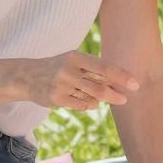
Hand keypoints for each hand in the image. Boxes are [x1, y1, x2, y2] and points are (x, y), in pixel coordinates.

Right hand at [23, 49, 138, 110]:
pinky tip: (90, 102)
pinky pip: (80, 105)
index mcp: (76, 57)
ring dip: (102, 100)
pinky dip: (89, 105)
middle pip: (99, 86)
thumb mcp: (74, 61)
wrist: (27, 76)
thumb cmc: (58, 67)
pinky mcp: (56, 99)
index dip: (121, 76)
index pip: (104, 67)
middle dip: (115, 94)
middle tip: (125, 99)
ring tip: (106, 98)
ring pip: (91, 97)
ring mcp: (61, 85)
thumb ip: (94, 69)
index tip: (135, 84)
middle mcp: (69, 70)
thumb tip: (119, 82)